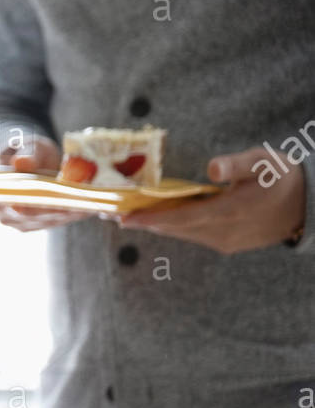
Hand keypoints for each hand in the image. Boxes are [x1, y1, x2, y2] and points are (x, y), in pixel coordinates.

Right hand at [0, 136, 88, 231]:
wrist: (18, 163)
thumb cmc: (24, 151)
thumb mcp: (27, 146)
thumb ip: (27, 155)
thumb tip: (21, 163)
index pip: (14, 198)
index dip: (39, 201)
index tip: (63, 198)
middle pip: (32, 213)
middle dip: (60, 208)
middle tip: (86, 203)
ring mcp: (11, 220)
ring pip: (43, 220)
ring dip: (68, 214)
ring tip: (91, 204)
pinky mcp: (26, 225)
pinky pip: (48, 223)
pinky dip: (67, 216)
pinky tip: (85, 208)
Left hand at [118, 146, 306, 253]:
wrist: (307, 206)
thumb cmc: (283, 178)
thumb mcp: (264, 162)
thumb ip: (238, 164)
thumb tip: (213, 168)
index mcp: (228, 212)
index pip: (179, 218)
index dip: (150, 219)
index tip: (124, 218)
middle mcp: (221, 232)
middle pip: (174, 229)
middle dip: (144, 222)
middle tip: (113, 214)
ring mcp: (223, 241)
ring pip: (182, 234)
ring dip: (157, 225)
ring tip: (129, 215)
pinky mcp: (226, 244)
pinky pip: (193, 236)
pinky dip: (174, 227)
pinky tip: (160, 218)